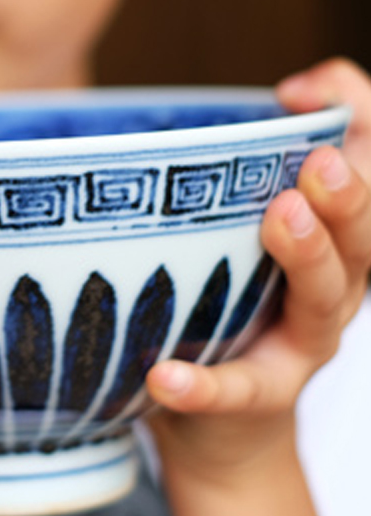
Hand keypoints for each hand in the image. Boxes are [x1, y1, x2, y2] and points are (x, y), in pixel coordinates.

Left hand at [145, 58, 370, 481]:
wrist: (228, 423)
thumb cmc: (234, 301)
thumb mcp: (245, 227)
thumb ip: (246, 166)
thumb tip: (264, 101)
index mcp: (337, 234)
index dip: (357, 116)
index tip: (295, 92)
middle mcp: (336, 284)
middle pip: (364, 236)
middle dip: (349, 196)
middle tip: (320, 163)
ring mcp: (303, 342)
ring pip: (323, 299)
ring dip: (308, 256)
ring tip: (281, 219)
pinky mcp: (260, 396)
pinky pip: (236, 388)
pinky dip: (203, 383)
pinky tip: (165, 375)